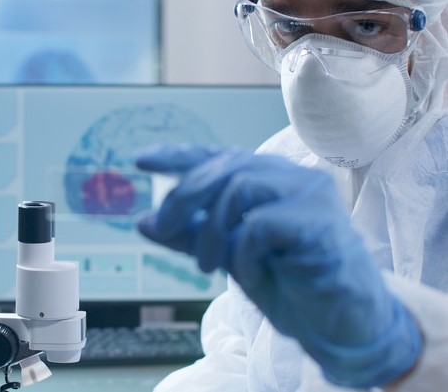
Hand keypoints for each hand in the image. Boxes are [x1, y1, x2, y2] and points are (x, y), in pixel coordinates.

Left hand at [136, 143, 421, 387]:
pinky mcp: (321, 223)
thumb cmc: (288, 283)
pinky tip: (252, 274)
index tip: (140, 160)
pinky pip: (261, 224)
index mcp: (267, 180)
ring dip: (212, 231)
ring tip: (208, 266)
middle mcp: (289, 178)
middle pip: (223, 166)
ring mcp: (310, 195)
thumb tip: (144, 222)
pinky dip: (243, 252)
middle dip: (184, 197)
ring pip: (240, 187)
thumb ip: (190, 237)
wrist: (340, 325)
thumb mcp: (227, 257)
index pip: (217, 156)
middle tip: (164, 228)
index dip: (178, 156)